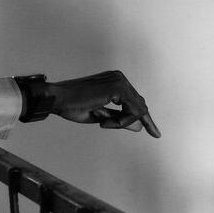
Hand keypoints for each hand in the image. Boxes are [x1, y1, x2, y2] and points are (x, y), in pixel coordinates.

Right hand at [46, 71, 160, 137]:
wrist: (57, 98)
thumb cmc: (73, 106)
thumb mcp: (102, 116)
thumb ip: (120, 119)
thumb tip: (140, 127)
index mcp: (115, 81)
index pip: (136, 101)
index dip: (145, 119)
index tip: (156, 134)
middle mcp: (120, 78)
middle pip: (139, 106)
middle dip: (128, 122)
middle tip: (108, 126)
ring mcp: (120, 81)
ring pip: (136, 110)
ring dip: (120, 122)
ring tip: (101, 122)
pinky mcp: (118, 88)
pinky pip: (131, 112)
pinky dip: (120, 121)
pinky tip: (103, 121)